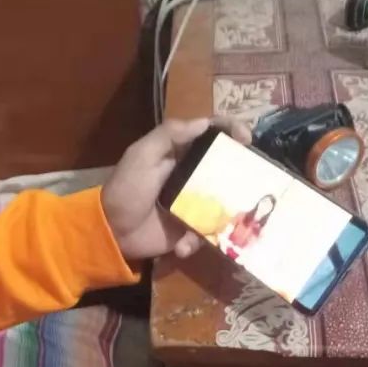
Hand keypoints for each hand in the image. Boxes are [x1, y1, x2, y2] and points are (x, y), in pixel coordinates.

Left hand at [102, 118, 250, 261]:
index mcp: (179, 153)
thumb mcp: (141, 156)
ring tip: (222, 221)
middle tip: (255, 180)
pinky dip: (195, 240)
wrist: (111, 232)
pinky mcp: (191, 229)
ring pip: (225, 203)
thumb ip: (168, 135)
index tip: (246, 139)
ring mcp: (194, 203)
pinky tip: (181, 244)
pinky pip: (207, 232)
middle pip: (226, 167)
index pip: (210, 133)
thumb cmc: (126, 189)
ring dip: (227, 213)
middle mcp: (192, 175)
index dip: (231, 130)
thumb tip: (204, 122)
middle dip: (243, 173)